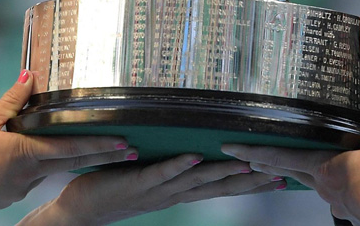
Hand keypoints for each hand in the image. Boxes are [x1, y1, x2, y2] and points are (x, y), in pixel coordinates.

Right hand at [0, 71, 137, 212]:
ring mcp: (17, 191)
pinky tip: (23, 158)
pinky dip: (34, 168)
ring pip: (47, 170)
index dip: (99, 145)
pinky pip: (29, 180)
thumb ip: (11, 101)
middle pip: (70, 163)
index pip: (69, 148)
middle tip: (130, 151)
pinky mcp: (7, 199)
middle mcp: (25, 176)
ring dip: (60, 159)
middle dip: (101, 156)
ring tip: (78, 145)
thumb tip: (31, 74)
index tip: (124, 143)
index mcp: (22, 153)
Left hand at [23, 154, 285, 225]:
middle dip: (249, 180)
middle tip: (278, 174)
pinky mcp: (136, 183)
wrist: (79, 212)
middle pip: (218, 187)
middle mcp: (174, 194)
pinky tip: (195, 155)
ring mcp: (156, 190)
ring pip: (195, 180)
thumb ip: (171, 166)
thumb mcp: (150, 178)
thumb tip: (193, 147)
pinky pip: (161, 173)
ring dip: (221, 171)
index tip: (279, 177)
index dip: (250, 183)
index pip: (222, 188)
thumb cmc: (113, 191)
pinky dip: (179, 165)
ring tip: (247, 161)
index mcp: (178, 192)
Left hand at [222, 120, 359, 225]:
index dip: (253, 152)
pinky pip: (338, 195)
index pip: (280, 157)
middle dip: (267, 165)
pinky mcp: (350, 211)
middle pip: (289, 172)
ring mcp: (336, 202)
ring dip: (305, 174)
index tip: (232, 149)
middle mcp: (323, 186)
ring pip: (314, 183)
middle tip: (248, 160)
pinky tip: (351, 182)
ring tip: (302, 165)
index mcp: (323, 168)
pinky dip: (339, 186)